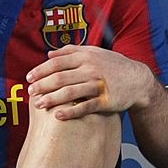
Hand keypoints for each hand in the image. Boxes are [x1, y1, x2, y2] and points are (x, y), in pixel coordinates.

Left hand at [25, 45, 157, 119]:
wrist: (138, 80)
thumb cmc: (112, 66)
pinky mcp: (106, 101)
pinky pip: (86, 107)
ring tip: (39, 105)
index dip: (41, 70)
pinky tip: (58, 116)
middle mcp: (91, 69)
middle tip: (30, 92)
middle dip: (43, 85)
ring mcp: (99, 85)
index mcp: (86, 57)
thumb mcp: (94, 53)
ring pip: (71, 92)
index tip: (29, 78)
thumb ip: (72, 51)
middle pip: (61, 77)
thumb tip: (49, 54)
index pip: (58, 62)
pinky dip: (71, 112)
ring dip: (52, 99)